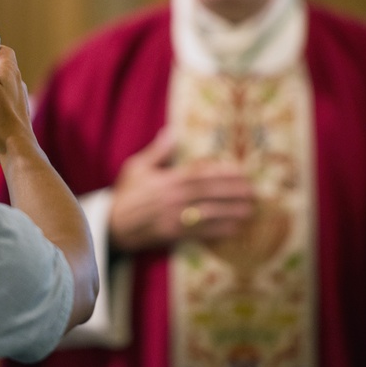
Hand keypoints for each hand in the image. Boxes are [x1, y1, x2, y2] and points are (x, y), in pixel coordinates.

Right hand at [108, 127, 254, 252]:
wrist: (112, 223)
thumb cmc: (126, 193)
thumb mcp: (136, 167)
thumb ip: (157, 151)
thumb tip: (172, 131)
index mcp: (166, 181)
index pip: (199, 175)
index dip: (221, 173)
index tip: (240, 171)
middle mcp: (172, 200)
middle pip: (209, 195)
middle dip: (233, 192)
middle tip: (253, 191)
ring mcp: (174, 219)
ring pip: (208, 215)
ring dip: (231, 212)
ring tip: (250, 210)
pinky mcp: (174, 235)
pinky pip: (200, 233)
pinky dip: (218, 232)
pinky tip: (234, 229)